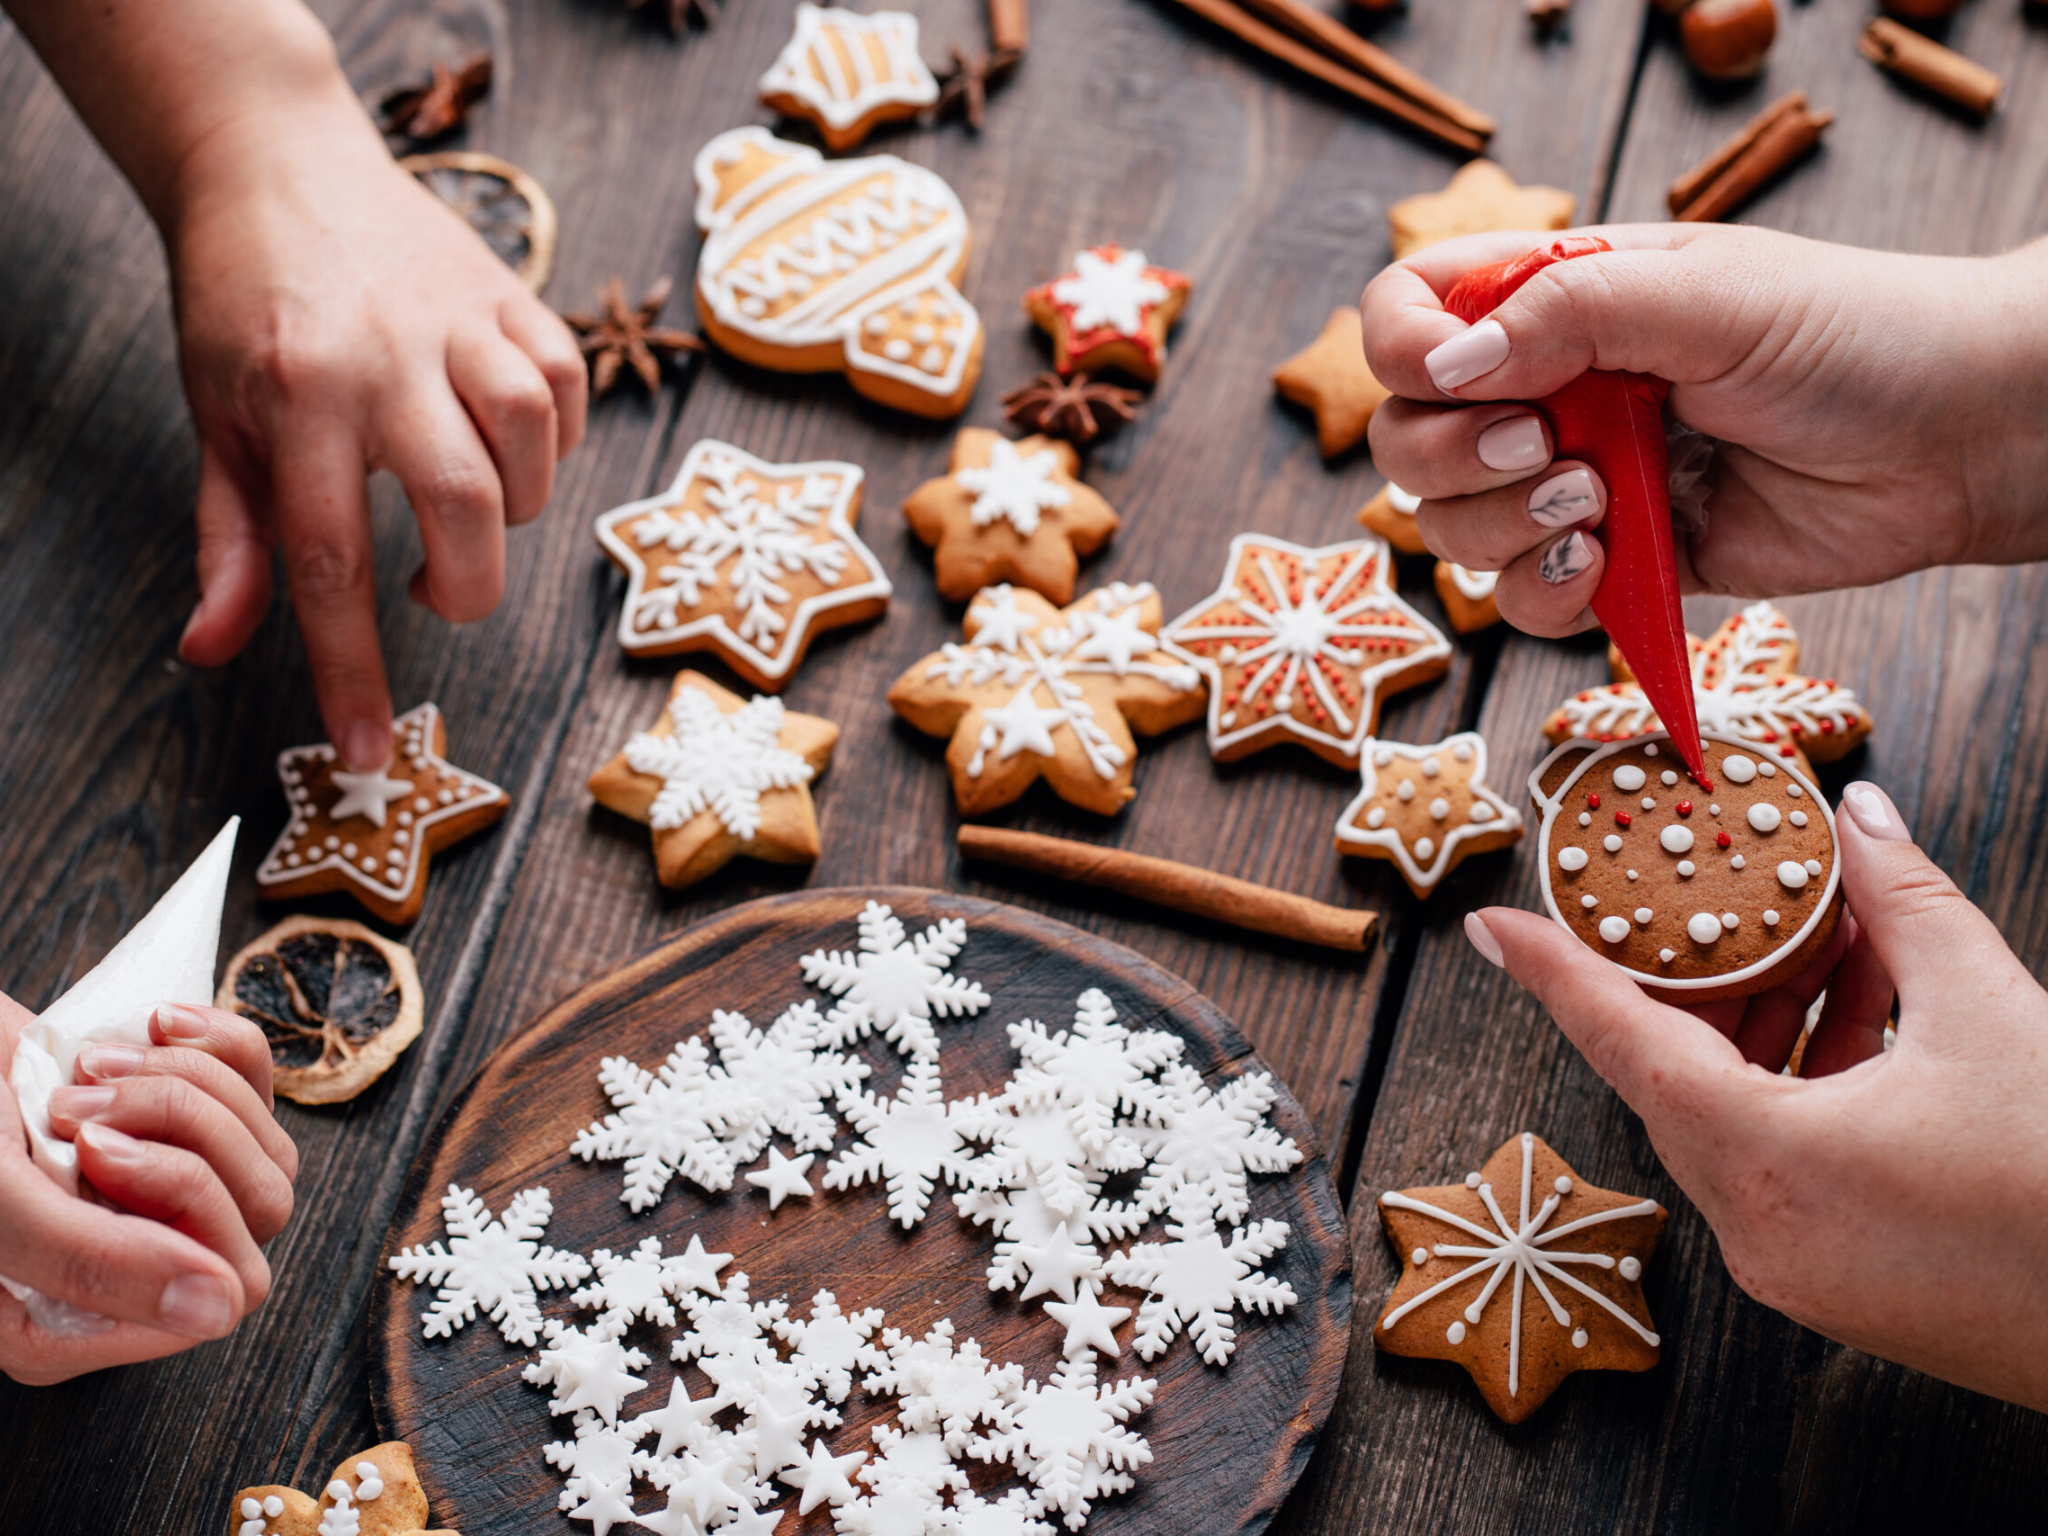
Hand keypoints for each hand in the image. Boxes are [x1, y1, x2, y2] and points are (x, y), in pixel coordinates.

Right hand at [0, 997, 298, 1384]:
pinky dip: (215, 1042)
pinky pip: (261, 1084)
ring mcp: (171, 1199)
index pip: (227, 1288)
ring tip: (89, 1066)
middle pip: (262, 1209)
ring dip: (183, 1083)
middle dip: (180, 1128)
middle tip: (75, 1103)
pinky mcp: (188, 1127)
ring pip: (270, 1150)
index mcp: (81, 1324)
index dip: (177, 1198)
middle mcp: (141, 1270)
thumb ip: (96, 1263)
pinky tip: (150, 1025)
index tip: (88, 1148)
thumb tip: (220, 1309)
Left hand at [165, 90, 586, 767]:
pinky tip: (510, 441)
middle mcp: (385, 359)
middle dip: (467, 586)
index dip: (351, 668)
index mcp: (296, 401)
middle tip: (435, 591)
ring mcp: (458, 319)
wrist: (276, 163)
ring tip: (472, 506)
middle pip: (466, 507)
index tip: (367, 751)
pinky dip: (555, 436)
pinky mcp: (512, 292)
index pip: (329, 562)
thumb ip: (230, 541)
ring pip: (531, 442)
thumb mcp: (215, 424)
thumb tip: (214, 650)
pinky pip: (566, 386)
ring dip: (515, 505)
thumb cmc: (241, 307)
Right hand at [1360, 225, 2047, 635]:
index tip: (1453, 378)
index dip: (1401, 349)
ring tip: (1599, 506)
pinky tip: (1606, 562)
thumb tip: (1444, 367)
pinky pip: (1521, 599)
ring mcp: (1574, 480)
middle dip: (1453, 457)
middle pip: (1408, 437)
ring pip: (1451, 529)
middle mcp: (1549, 390)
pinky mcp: (1615, 563)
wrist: (1956, 440)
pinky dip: (1543, 593)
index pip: (1411, 313)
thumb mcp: (1705, 295)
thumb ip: (1567, 313)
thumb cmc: (1849, 337)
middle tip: (1544, 449)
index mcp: (1556, 299)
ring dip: (1504, 529)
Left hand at [1465, 782, 2047, 1411]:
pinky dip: (1806, 1086)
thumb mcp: (1993, 1014)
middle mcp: (1759, 1229)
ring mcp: (1799, 1268)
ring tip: (1836, 940)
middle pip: (1681, 1075)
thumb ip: (1906, 905)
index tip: (1491, 925)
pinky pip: (1785, 1163)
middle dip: (1710, 975)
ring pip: (1738, 1118)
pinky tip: (1868, 1014)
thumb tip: (1861, 819)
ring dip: (1774, 1026)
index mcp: (1767, 1162)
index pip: (1622, 1041)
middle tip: (1733, 896)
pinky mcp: (1843, 1285)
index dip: (1554, 971)